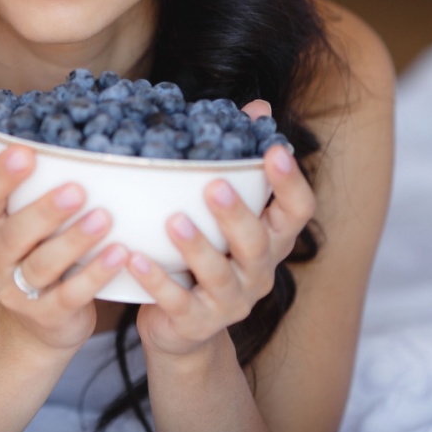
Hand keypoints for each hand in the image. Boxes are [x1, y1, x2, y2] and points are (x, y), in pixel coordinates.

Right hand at [0, 102, 129, 350]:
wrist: (37, 319)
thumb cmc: (25, 245)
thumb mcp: (2, 204)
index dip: (1, 176)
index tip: (27, 151)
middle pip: (13, 234)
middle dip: (44, 211)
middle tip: (77, 188)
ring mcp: (16, 290)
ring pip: (42, 266)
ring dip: (74, 242)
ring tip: (104, 218)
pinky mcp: (45, 315)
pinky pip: (70, 296)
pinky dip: (95, 276)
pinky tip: (121, 255)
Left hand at [128, 100, 315, 357]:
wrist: (182, 327)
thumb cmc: (203, 254)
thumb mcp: (222, 213)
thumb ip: (238, 162)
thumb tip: (259, 105)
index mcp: (270, 240)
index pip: (298, 211)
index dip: (290, 182)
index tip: (274, 148)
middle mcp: (259, 272)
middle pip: (258, 244)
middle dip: (237, 214)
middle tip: (214, 185)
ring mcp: (230, 302)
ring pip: (219, 275)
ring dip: (197, 247)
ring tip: (174, 221)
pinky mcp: (196, 323)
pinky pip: (177, 302)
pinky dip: (156, 280)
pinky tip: (133, 258)